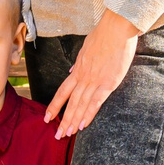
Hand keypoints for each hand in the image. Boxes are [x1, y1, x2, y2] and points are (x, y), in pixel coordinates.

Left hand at [43, 10, 140, 139]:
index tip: (48, 117)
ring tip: (67, 134)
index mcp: (78, 69)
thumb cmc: (104, 35)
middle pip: (70, 102)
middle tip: (58, 135)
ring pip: (80, 105)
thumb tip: (72, 70)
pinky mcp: (108, 83)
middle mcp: (83, 77)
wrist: (115, 29)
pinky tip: (83, 125)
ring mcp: (94, 81)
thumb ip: (79, 62)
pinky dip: (88, 114)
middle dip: (63, 120)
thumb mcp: (86, 48)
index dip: (55, 106)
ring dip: (73, 121)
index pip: (62, 91)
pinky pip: (95, 102)